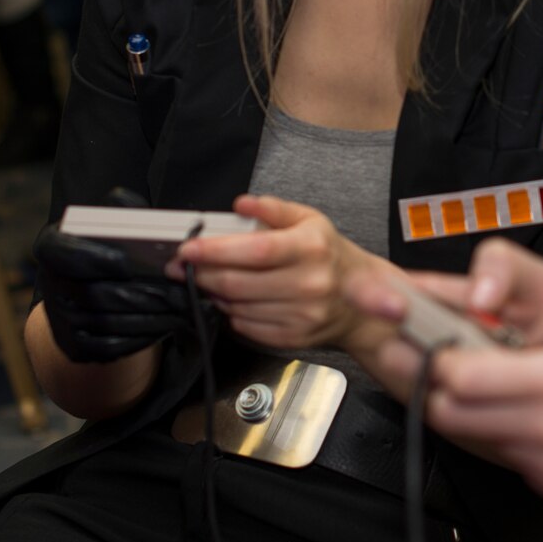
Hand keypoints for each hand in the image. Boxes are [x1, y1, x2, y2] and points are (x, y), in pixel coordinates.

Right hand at [35, 222, 199, 362]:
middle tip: (178, 292)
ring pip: (107, 323)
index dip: (93, 260)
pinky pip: (111, 346)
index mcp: (52, 248)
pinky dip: (142, 337)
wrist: (85, 291)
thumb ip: (119, 210)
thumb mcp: (107, 223)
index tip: (125, 263)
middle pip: (94, 295)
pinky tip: (168, 325)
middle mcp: (51, 285)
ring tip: (182, 308)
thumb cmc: (104, 249)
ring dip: (149, 317)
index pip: (65, 255)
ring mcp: (61, 320)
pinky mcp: (75, 347)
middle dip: (141, 294)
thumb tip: (128, 202)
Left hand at [174, 195, 371, 349]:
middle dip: (202, 273)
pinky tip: (233, 298)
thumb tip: (242, 204)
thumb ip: (273, 209)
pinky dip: (230, 311)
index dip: (215, 251)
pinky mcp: (292, 337)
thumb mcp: (309, 220)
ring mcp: (301, 314)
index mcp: (311, 247)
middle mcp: (309, 283)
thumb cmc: (328, 255)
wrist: (357, 303)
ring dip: (214, 292)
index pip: (255, 251)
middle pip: (238, 282)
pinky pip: (245, 326)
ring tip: (211, 278)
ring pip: (236, 306)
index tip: (188, 249)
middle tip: (185, 265)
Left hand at [356, 239, 542, 529]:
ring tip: (494, 380)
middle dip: (435, 385)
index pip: (460, 376)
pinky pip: (514, 461)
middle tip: (440, 358)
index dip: (432, 356)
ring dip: (471, 410)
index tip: (422, 337)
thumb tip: (507, 299)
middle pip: (450, 413)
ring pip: (476, 439)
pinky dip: (512, 437)